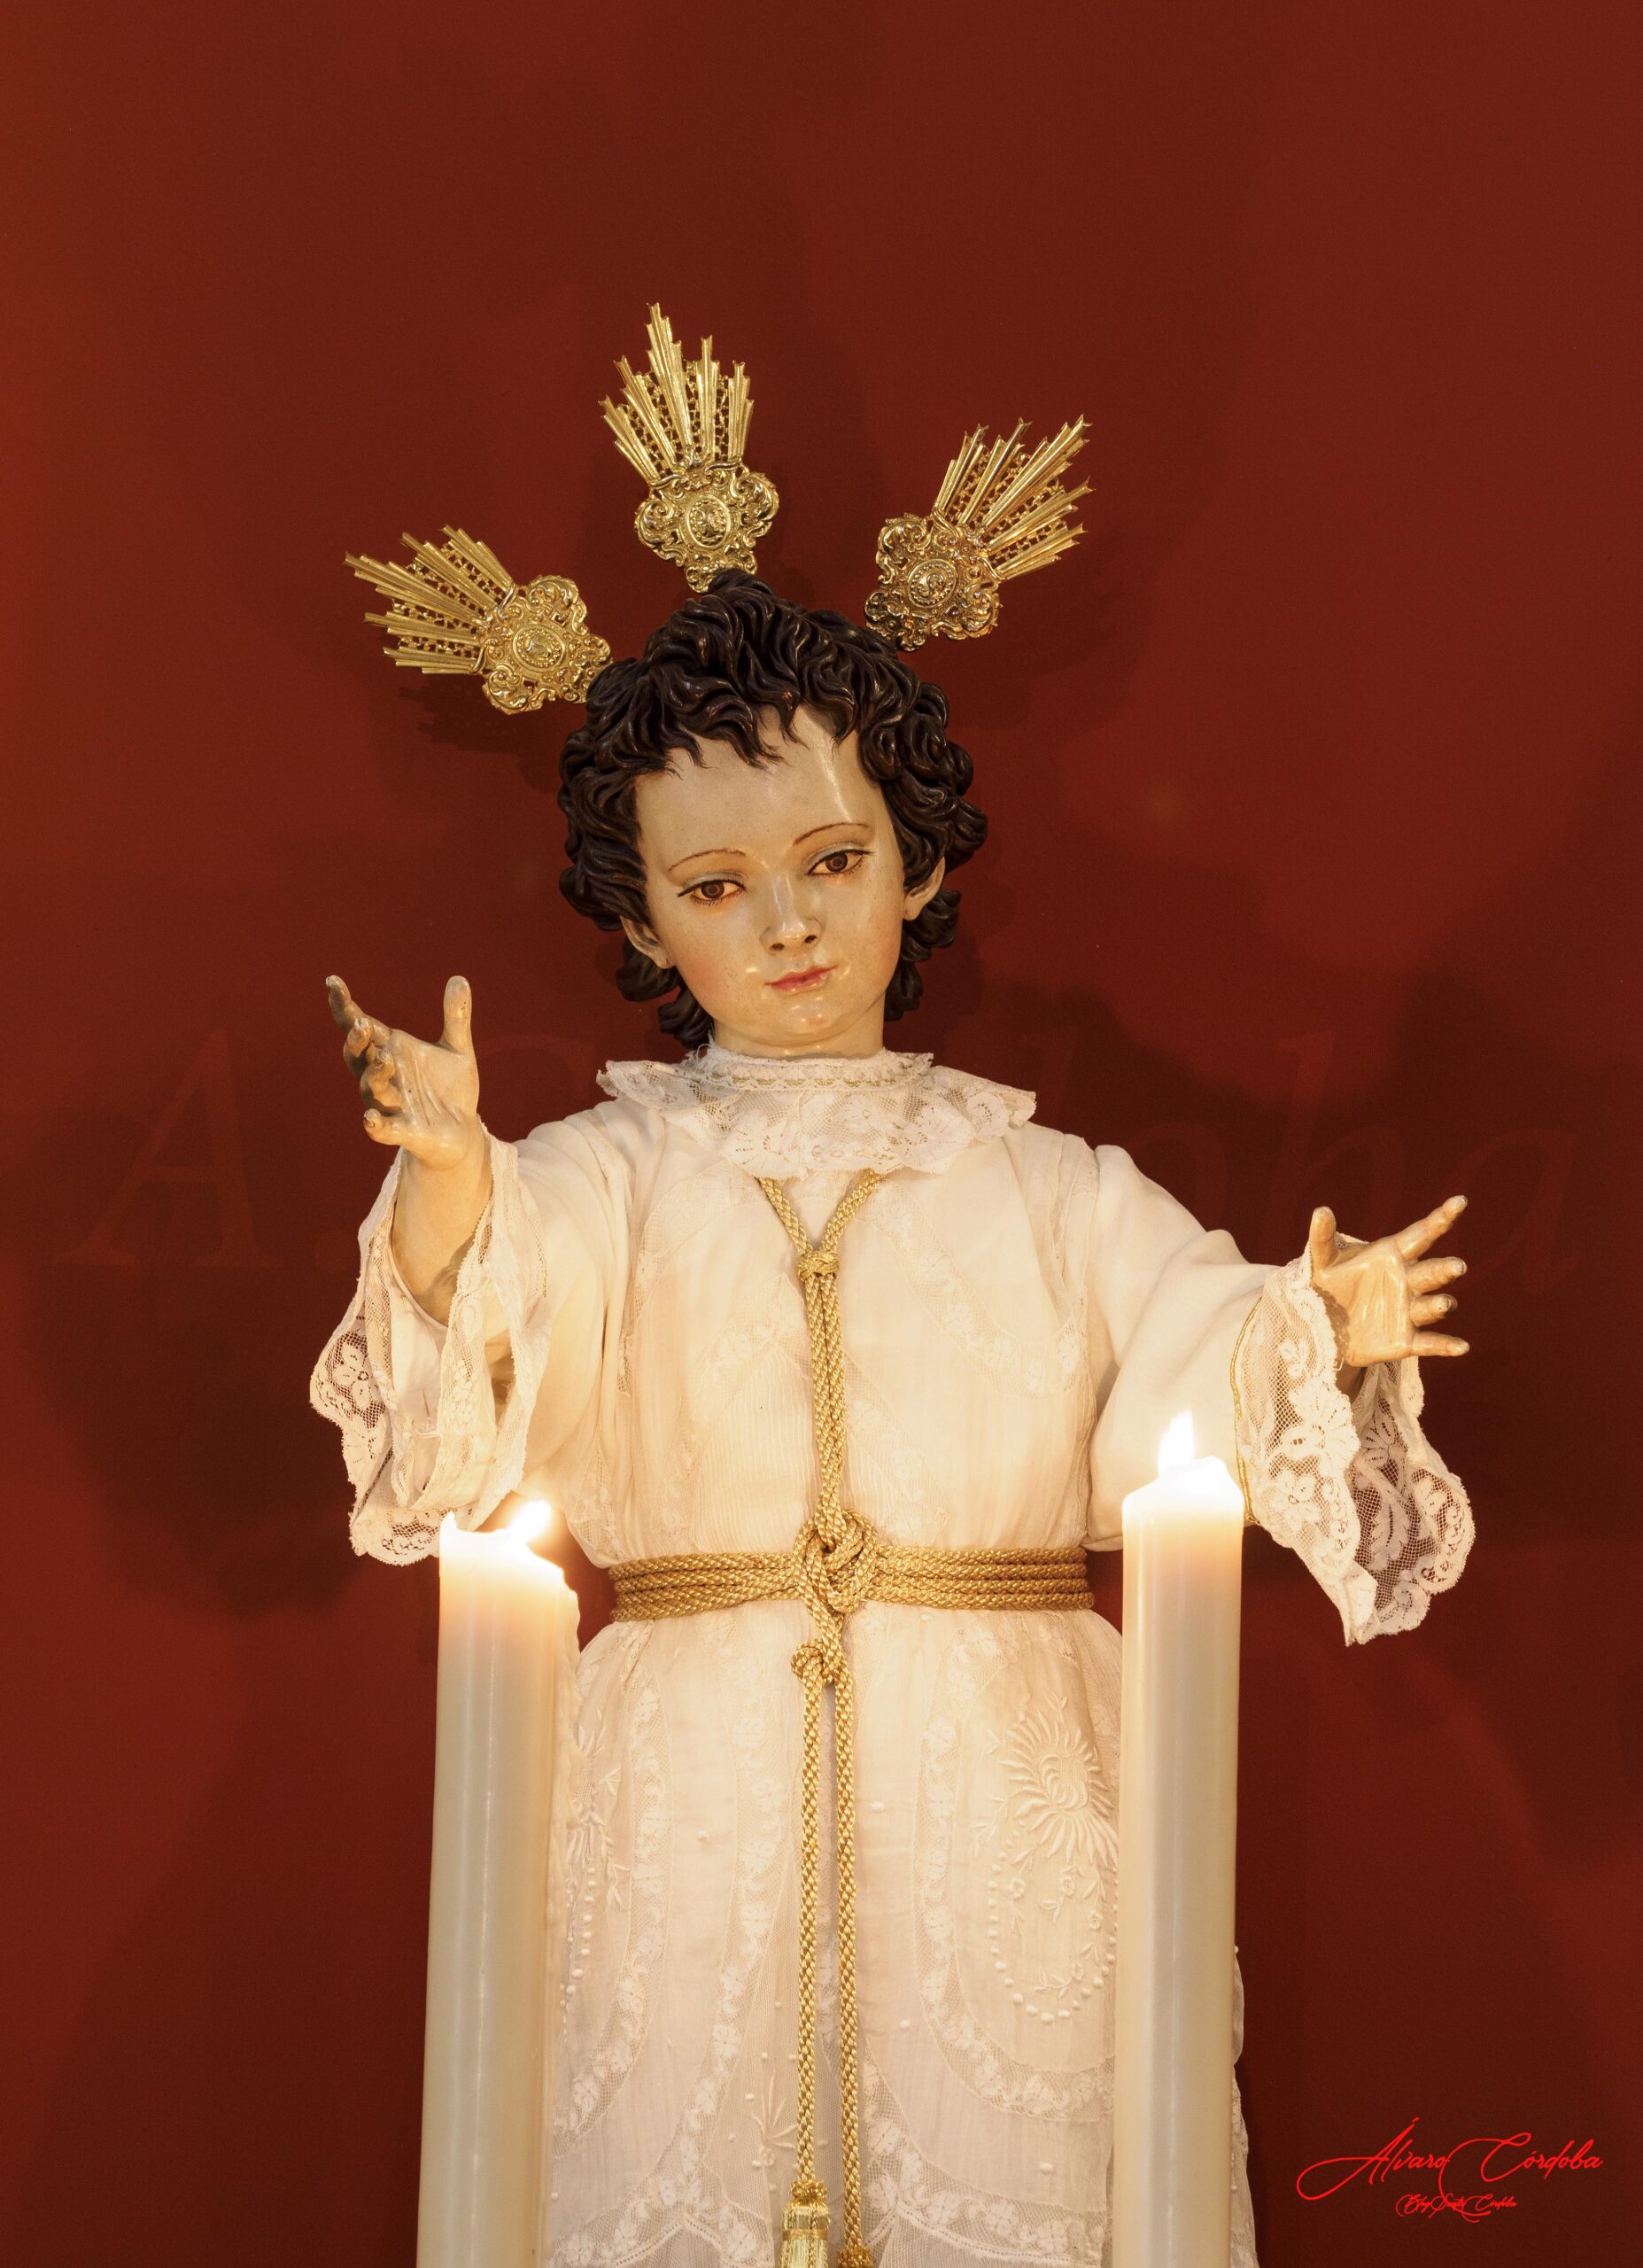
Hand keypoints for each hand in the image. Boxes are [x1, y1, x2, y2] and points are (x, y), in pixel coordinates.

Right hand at [325, 974, 481, 1170]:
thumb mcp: (458, 1049)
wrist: (462, 1131)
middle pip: (357, 1056)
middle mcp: (383, 1076)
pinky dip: (375, 1124)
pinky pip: (381, 1129)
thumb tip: (459, 978)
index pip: (360, 1025)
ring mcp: (389, 1104)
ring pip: (369, 1089)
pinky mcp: (401, 1131)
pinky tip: (370, 1117)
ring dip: (373, 1074)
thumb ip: (456, 1016)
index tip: (333, 981)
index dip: (344, 1006)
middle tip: (362, 1025)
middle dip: (356, 1041)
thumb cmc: (451, 1089)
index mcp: (391, 1051)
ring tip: (385, 1058)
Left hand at [1307, 1194, 1468, 1367]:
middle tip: (1457, 1266)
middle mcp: (1407, 1281)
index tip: (1460, 1202)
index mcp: (1392, 1255)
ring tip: (1446, 1304)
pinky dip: (1445, 1345)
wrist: (1321, 1328)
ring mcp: (1409, 1310)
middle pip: (1431, 1272)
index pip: (1421, 1234)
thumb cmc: (1328, 1285)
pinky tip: (1462, 1346)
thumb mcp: (1322, 1261)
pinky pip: (1429, 1342)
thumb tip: (1321, 1211)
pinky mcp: (1406, 1340)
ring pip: (1431, 1306)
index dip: (1441, 1218)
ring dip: (1440, 1305)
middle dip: (1444, 1270)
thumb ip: (1322, 1237)